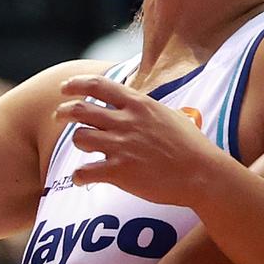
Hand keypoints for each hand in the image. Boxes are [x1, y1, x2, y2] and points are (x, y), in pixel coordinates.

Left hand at [55, 74, 221, 206]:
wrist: (203, 174)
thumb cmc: (193, 147)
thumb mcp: (171, 116)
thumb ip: (148, 110)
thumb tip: (139, 104)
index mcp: (139, 105)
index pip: (98, 85)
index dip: (76, 85)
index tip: (65, 89)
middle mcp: (127, 122)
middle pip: (80, 109)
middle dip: (64, 112)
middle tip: (60, 116)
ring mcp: (122, 147)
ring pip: (79, 138)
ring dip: (78, 143)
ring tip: (86, 150)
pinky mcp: (120, 172)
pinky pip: (84, 172)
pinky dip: (79, 176)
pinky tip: (83, 178)